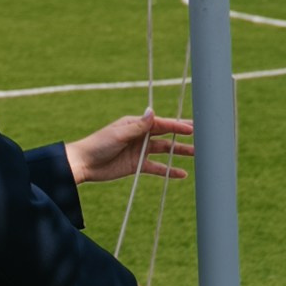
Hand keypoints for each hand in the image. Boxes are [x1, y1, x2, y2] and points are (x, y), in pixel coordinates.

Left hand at [66, 110, 192, 187]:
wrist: (84, 164)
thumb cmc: (99, 144)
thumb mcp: (119, 134)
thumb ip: (137, 126)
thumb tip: (153, 112)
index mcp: (135, 124)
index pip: (161, 124)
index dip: (176, 126)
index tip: (192, 128)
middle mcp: (140, 136)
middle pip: (166, 135)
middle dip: (182, 135)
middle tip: (202, 136)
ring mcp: (140, 151)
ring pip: (164, 150)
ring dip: (179, 152)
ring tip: (197, 154)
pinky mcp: (137, 165)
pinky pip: (157, 167)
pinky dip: (169, 170)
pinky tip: (182, 174)